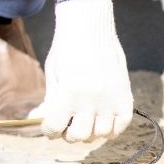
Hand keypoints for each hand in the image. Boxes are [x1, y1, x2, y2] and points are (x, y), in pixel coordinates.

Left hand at [32, 0, 132, 141]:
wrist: (90, 28)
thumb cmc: (66, 49)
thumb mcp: (53, 73)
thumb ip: (49, 101)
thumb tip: (37, 120)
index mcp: (69, 92)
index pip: (56, 126)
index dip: (49, 130)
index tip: (48, 127)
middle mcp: (92, 99)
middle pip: (80, 135)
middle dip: (68, 134)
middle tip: (66, 125)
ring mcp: (111, 99)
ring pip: (101, 134)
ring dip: (90, 132)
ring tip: (83, 120)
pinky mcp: (125, 97)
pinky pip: (121, 125)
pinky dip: (110, 128)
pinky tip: (100, 120)